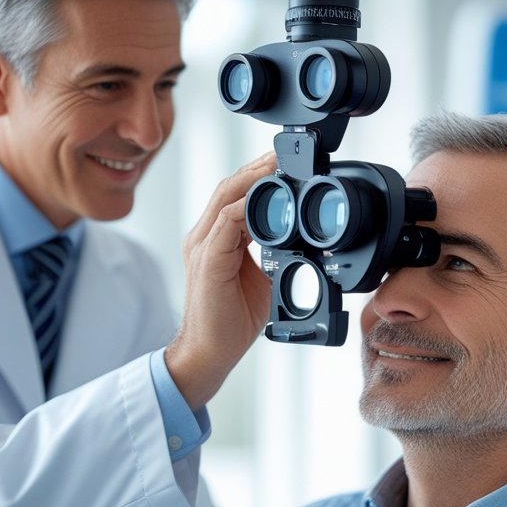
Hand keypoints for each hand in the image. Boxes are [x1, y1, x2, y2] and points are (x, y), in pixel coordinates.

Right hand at [165, 152, 276, 408]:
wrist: (210, 352)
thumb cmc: (232, 319)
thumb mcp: (263, 277)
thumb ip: (275, 253)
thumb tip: (304, 239)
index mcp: (217, 238)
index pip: (235, 195)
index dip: (259, 177)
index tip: (285, 165)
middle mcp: (205, 235)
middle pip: (229, 187)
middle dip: (258, 168)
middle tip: (285, 154)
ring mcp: (202, 245)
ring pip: (225, 197)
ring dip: (253, 179)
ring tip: (277, 165)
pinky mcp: (207, 260)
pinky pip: (225, 223)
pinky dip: (244, 207)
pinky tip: (263, 198)